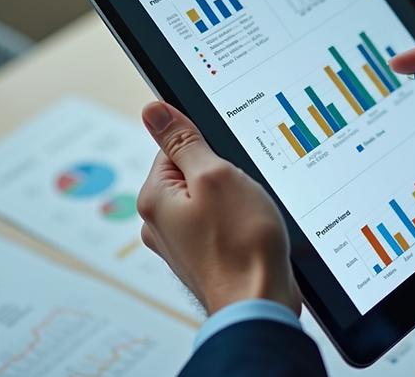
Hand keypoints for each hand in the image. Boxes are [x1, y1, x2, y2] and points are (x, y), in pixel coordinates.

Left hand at [138, 101, 301, 315]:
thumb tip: (154, 111)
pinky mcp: (203, 258)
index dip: (209, 152)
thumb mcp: (214, 175)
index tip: (226, 167)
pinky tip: (251, 235)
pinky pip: (219, 225)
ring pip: (210, 200)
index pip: (175, 148)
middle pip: (193, 174)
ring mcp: (181, 244)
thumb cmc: (241, 245)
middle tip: (241, 196)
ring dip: (234, 202)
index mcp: (155, 198)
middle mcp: (159, 223)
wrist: (259, 304)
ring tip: (248, 220)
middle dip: (224, 178)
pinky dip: (237, 225)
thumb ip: (183, 141)